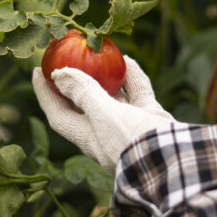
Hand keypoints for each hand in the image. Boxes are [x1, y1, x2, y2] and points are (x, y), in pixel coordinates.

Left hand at [32, 56, 174, 174]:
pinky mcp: (151, 119)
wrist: (180, 163)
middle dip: (74, 81)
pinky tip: (128, 60)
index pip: (59, 114)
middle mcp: (107, 133)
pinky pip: (138, 93)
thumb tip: (58, 74)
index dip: (46, 94)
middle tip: (66, 55)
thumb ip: (84, 93)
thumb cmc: (134, 142)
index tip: (37, 71)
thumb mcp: (104, 116)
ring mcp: (130, 126)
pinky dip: (132, 77)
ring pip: (113, 96)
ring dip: (104, 76)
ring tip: (97, 53)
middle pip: (84, 103)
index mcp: (89, 138)